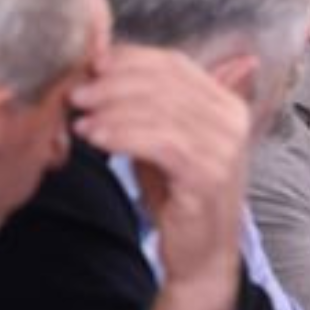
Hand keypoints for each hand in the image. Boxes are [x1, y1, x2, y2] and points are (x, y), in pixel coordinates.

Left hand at [70, 45, 254, 309]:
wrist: (201, 251)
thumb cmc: (178, 194)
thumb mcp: (163, 139)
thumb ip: (146, 106)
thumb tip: (102, 67)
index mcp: (227, 103)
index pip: (175, 63)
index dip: (129, 59)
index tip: (90, 67)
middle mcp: (232, 119)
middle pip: (165, 82)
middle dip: (113, 84)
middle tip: (77, 95)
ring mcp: (225, 147)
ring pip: (159, 109)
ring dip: (111, 110)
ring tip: (80, 121)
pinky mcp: (210, 174)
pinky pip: (160, 142)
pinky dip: (123, 135)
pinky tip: (96, 139)